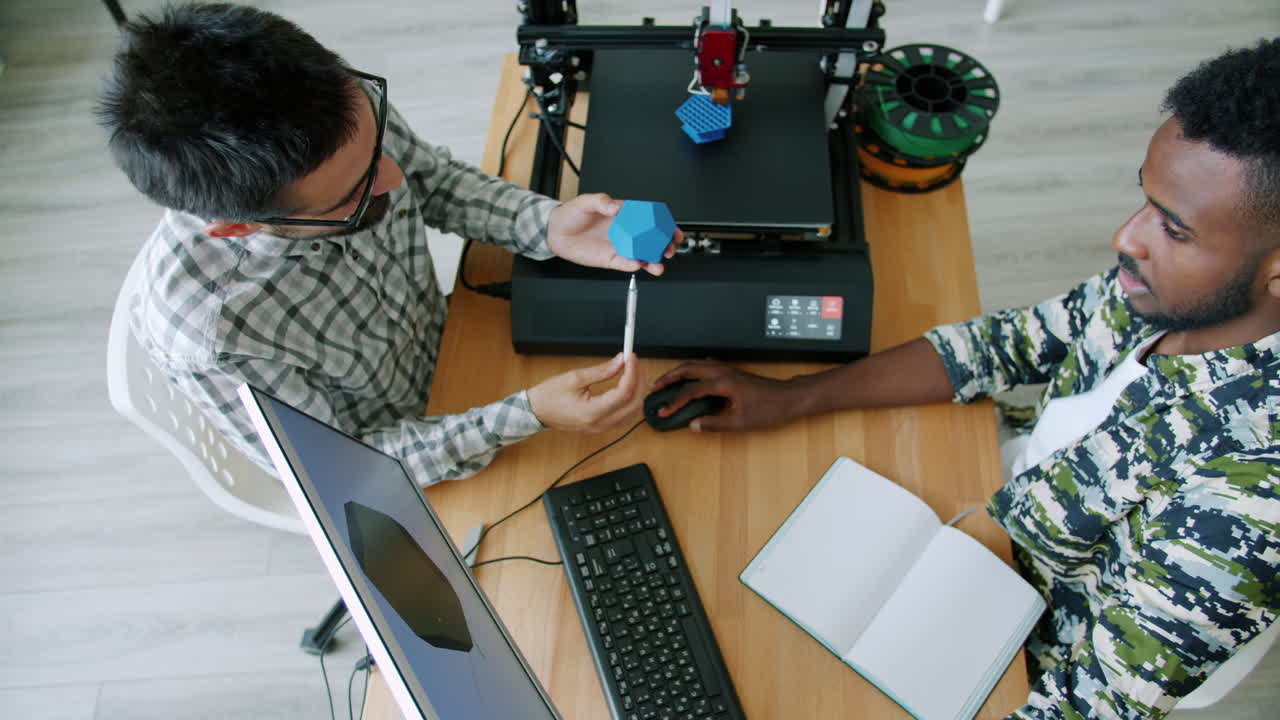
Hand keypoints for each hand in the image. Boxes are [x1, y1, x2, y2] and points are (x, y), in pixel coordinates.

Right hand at [528, 353, 643, 431]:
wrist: (537, 412)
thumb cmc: (549, 397)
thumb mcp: (575, 378)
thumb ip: (602, 370)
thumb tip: (621, 361)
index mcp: (592, 412)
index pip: (624, 393)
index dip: (632, 373)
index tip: (631, 357)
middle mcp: (601, 424)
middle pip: (634, 403)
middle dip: (639, 380)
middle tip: (634, 362)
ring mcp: (603, 428)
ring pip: (634, 412)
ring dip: (638, 391)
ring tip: (632, 371)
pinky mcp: (603, 427)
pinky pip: (626, 416)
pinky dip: (632, 401)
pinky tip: (628, 386)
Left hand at [546, 193, 682, 275]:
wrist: (555, 232)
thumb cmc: (572, 214)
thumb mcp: (586, 201)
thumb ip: (601, 201)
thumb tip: (615, 205)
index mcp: (624, 215)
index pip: (649, 219)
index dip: (664, 224)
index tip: (673, 229)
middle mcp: (625, 232)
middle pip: (650, 239)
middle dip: (664, 246)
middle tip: (670, 249)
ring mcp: (619, 246)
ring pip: (641, 254)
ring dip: (652, 260)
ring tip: (657, 265)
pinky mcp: (610, 259)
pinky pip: (625, 263)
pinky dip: (633, 265)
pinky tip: (638, 264)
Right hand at [650, 360, 795, 431]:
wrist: (789, 398)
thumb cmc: (771, 408)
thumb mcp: (741, 422)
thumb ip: (715, 424)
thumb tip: (695, 425)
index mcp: (724, 384)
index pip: (691, 391)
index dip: (674, 401)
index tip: (664, 411)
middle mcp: (724, 373)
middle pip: (688, 369)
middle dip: (669, 377)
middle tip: (655, 387)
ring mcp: (728, 370)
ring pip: (696, 364)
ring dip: (679, 371)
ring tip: (667, 381)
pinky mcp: (732, 372)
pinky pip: (706, 365)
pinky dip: (692, 369)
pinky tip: (690, 377)